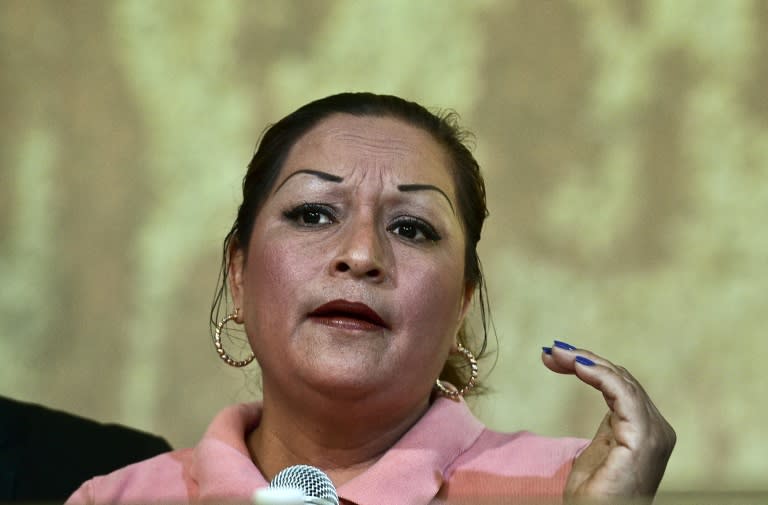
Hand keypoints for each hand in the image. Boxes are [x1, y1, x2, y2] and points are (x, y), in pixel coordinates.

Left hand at [542, 341, 675, 503]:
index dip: (588, 365)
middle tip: (550, 351)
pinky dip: (599, 374)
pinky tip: (575, 365)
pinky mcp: (643, 438)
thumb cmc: (595, 497)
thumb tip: (594, 393)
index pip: (620, 385)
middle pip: (620, 378)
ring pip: (621, 380)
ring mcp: (654, 433)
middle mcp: (656, 428)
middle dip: (583, 359)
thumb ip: (604, 423)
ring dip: (585, 361)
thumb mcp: (597, 450)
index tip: (554, 357)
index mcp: (645, 429)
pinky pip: (623, 393)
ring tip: (556, 353)